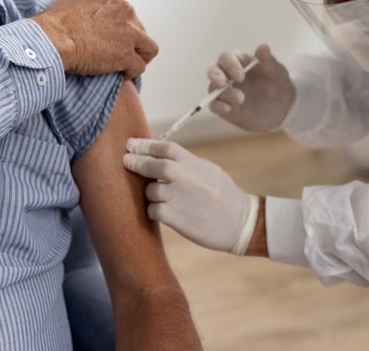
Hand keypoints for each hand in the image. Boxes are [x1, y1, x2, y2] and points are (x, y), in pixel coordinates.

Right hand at [32, 0, 158, 78]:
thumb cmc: (57, 21)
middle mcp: (126, 11)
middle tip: (117, 53)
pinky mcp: (127, 55)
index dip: (122, 26)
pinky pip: (140, 66)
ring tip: (128, 66)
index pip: (128, 11)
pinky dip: (133, 72)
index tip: (113, 36)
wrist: (54, 39)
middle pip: (140, 29)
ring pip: (149, 48)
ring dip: (140, 57)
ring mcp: (129, 33)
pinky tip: (123, 75)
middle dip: (131, 42)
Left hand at [123, 138, 255, 253]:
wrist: (241, 223)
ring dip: (149, 192)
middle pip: (155, 165)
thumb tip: (159, 156)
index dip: (145, 144)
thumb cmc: (224, 196)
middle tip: (126, 161)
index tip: (131, 144)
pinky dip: (153, 210)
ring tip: (157, 195)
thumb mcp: (209, 171)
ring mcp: (183, 198)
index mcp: (196, 164)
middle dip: (137, 161)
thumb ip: (186, 163)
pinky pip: (154, 210)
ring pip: (152, 190)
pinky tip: (160, 211)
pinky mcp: (179, 219)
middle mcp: (189, 178)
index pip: (166, 147)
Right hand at [207, 44, 293, 132]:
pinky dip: (218, 106)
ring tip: (240, 99)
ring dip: (223, 93)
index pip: (226, 58)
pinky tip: (228, 109)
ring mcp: (224, 91)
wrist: (281, 108)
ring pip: (213, 89)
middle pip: (213, 70)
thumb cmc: (277, 85)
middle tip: (222, 82)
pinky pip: (214, 105)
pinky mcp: (223, 106)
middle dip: (215, 76)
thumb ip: (268, 61)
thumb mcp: (277, 73)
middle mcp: (227, 74)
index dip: (230, 65)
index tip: (241, 76)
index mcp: (238, 61)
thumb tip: (263, 46)